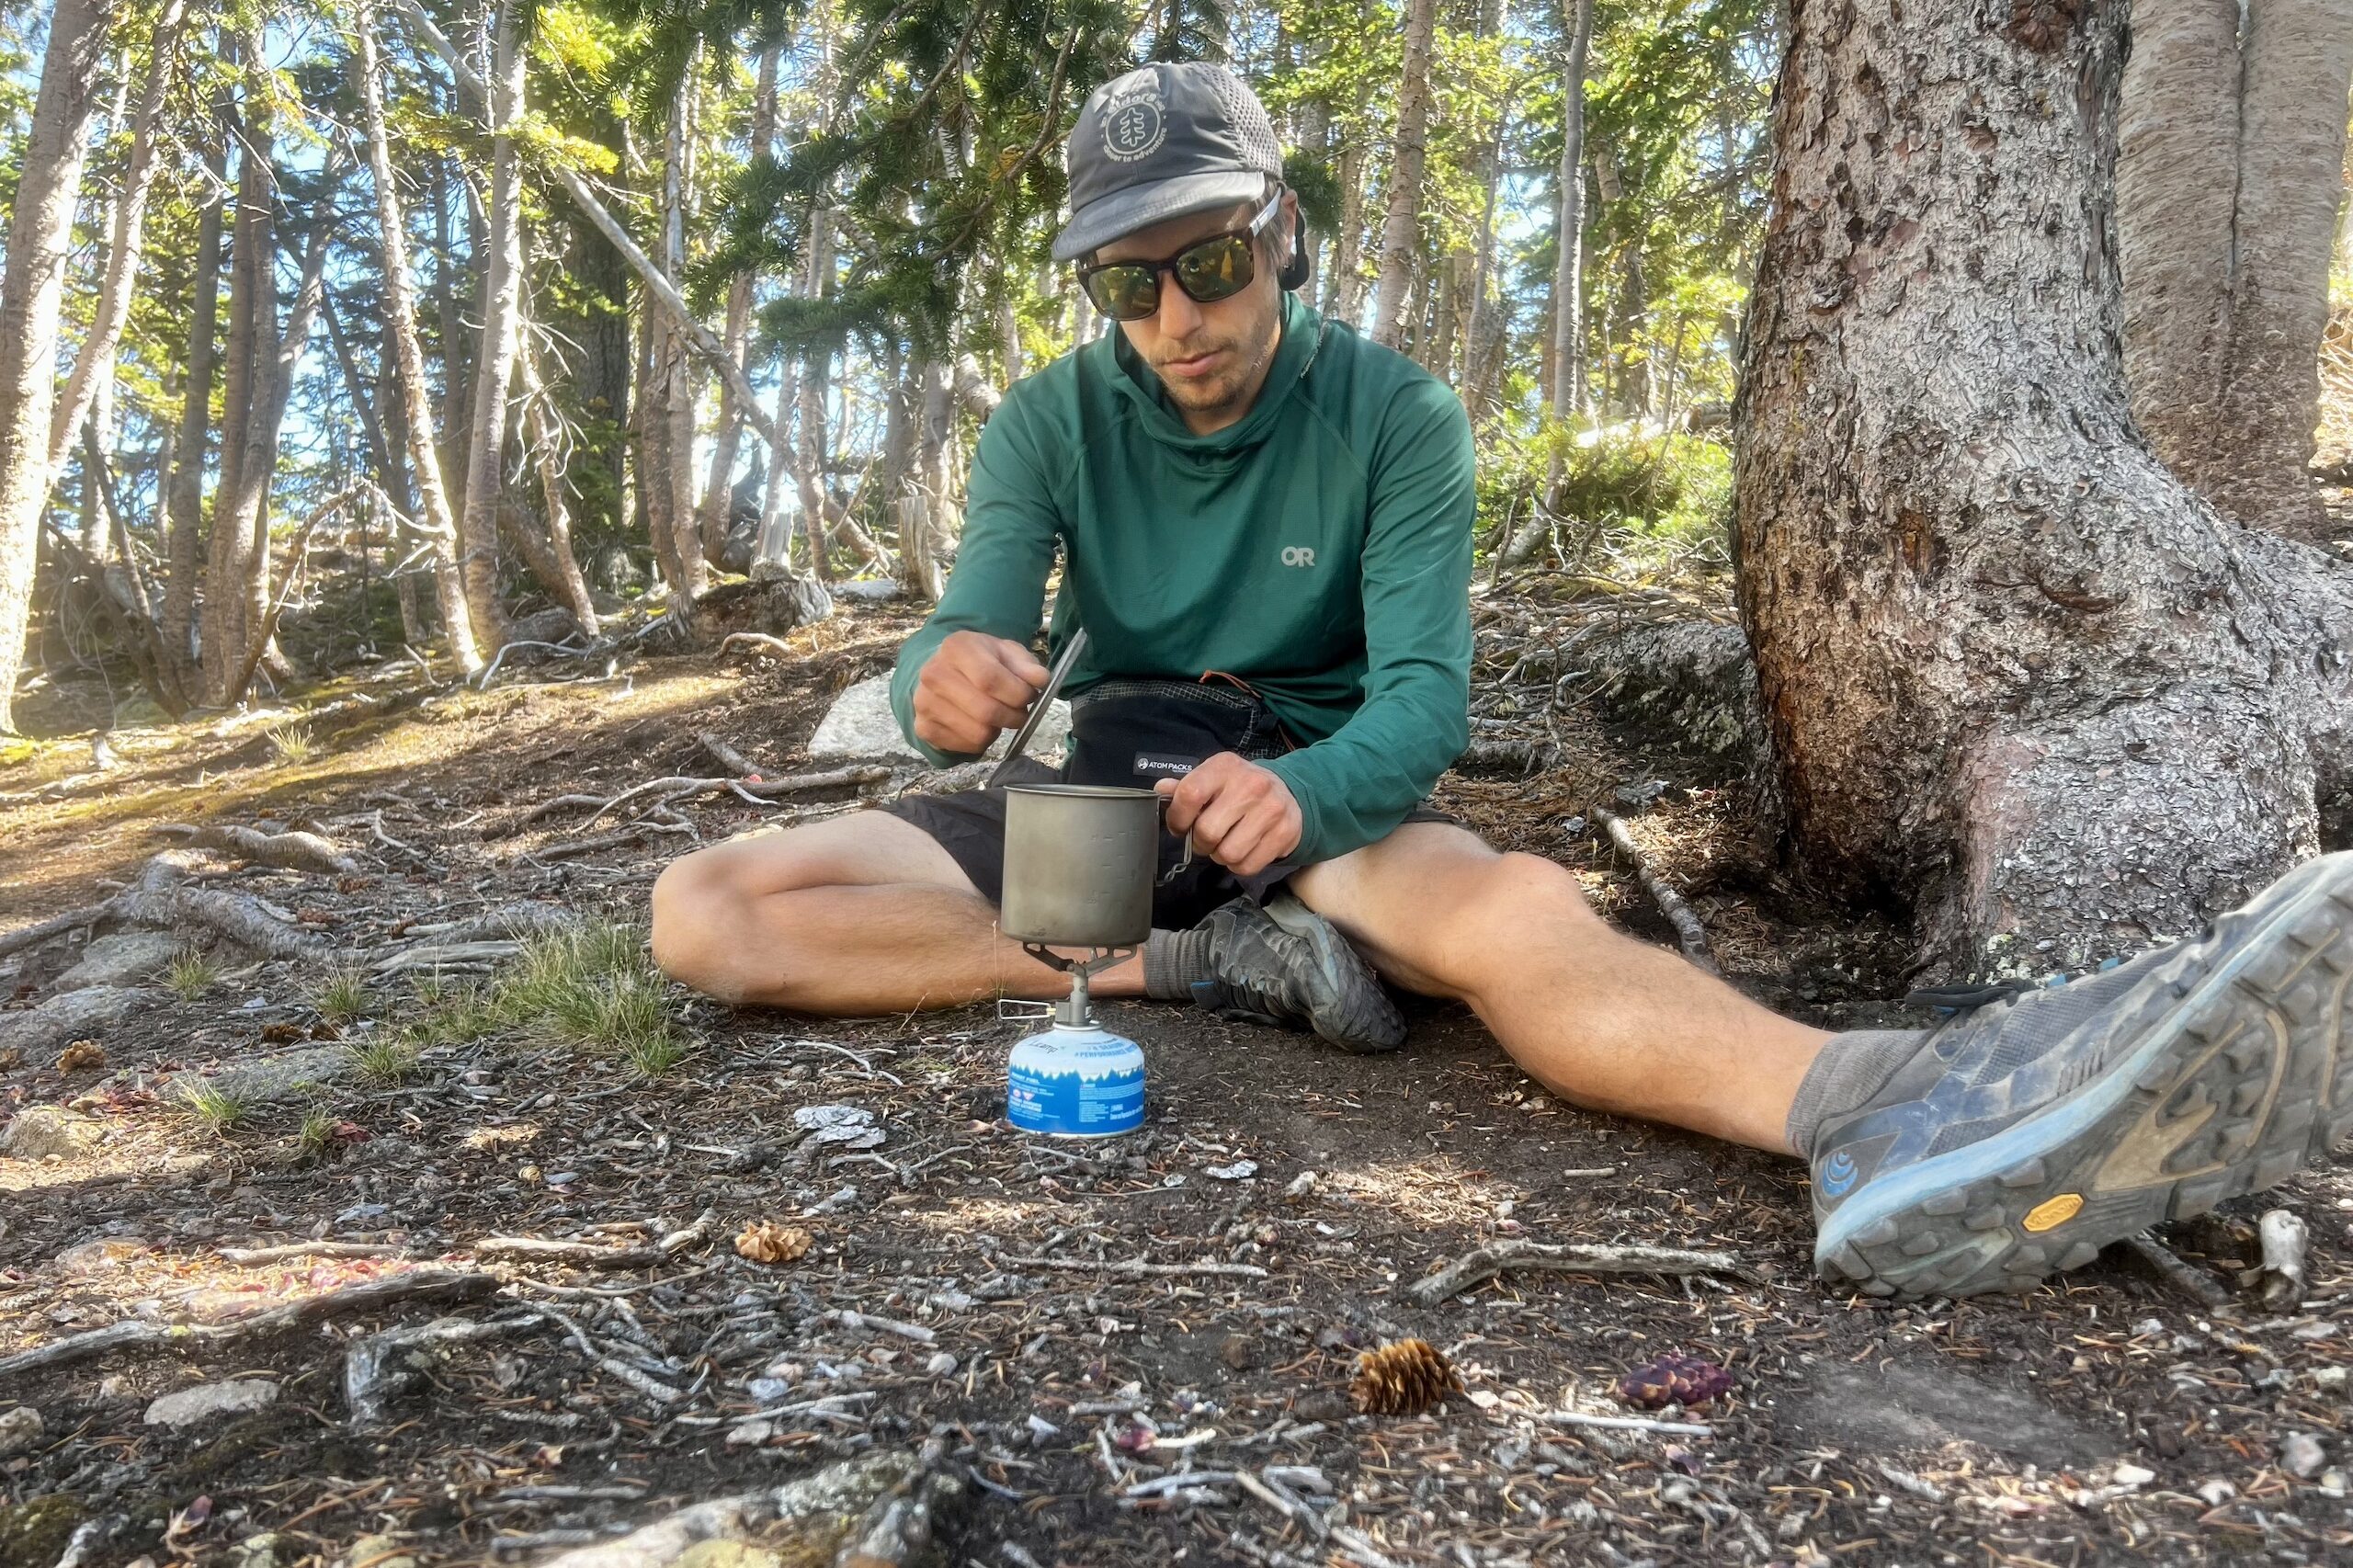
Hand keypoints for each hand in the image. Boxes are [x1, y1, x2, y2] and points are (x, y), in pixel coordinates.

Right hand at [912, 631, 1048, 754]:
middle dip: (1014, 716)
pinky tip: (980, 724)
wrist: (943, 671)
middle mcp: (934, 673)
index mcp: (956, 647)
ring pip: (979, 733)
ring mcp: (924, 702)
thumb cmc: (981, 661)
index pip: (990, 678)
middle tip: (1020, 712)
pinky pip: (967, 746)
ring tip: (998, 715)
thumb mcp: (1006, 652)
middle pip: (986, 710)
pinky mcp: (924, 728)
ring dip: (998, 729)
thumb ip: (1026, 665)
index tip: (1030, 696)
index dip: (1018, 693)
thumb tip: (1040, 680)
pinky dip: (982, 741)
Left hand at [1155, 753, 1302, 878]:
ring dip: (1220, 856)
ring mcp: (1271, 810)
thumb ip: (1186, 786)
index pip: (1190, 794)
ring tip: (1225, 843)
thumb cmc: (1240, 788)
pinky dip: (1239, 866)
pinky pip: (1248, 866)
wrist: (1289, 793)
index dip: (1177, 818)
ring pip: (1228, 854)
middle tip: (1206, 838)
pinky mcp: (1285, 833)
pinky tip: (1243, 850)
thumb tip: (1161, 790)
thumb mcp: (1214, 778)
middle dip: (1200, 842)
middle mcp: (1251, 785)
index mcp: (1225, 766)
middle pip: (1207, 831)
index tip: (1180, 826)